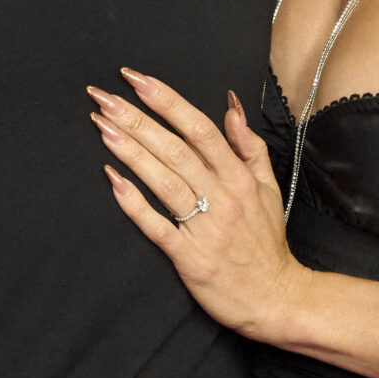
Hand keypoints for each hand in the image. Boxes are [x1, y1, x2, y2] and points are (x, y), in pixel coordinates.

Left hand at [92, 69, 310, 341]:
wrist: (275, 298)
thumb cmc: (266, 243)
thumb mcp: (268, 187)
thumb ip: (248, 145)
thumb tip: (230, 104)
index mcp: (239, 177)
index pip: (199, 128)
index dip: (166, 101)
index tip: (136, 79)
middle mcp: (223, 197)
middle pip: (176, 149)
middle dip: (137, 120)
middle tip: (104, 97)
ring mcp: (206, 228)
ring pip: (165, 181)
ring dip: (131, 152)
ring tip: (102, 127)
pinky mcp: (190, 257)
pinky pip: (158, 226)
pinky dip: (134, 203)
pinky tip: (113, 180)